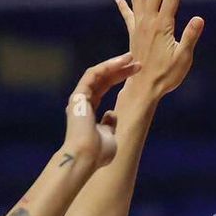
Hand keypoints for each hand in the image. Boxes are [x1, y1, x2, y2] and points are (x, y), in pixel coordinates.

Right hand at [63, 53, 140, 168]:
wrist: (87, 158)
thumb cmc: (98, 153)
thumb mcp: (109, 136)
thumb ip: (109, 124)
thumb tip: (112, 114)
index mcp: (88, 111)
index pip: (104, 87)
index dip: (120, 78)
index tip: (136, 72)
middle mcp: (82, 102)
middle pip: (102, 79)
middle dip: (120, 69)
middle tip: (137, 62)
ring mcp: (79, 99)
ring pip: (98, 74)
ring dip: (115, 64)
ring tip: (131, 58)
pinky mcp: (78, 96)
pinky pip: (92, 75)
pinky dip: (106, 67)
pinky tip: (120, 62)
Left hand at [115, 0, 204, 100]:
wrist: (143, 88)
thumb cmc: (166, 76)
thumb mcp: (183, 58)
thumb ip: (190, 37)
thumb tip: (199, 19)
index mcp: (163, 26)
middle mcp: (149, 22)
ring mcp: (140, 27)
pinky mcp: (134, 35)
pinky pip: (128, 16)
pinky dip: (124, 6)